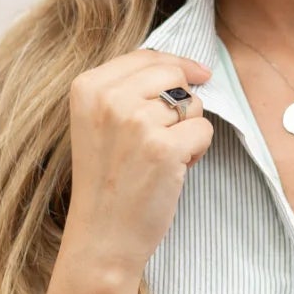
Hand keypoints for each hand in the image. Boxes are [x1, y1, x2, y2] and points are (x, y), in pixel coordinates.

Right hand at [64, 50, 215, 278]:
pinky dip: (198, 152)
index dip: (178, 66)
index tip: (198, 75)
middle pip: (174, 75)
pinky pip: (205, 129)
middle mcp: (109, 98)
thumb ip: (130, 90)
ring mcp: (136, 122)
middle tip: (163, 137)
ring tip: (161, 158)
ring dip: (188, 131)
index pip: (147, 56)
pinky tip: (173, 171)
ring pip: (193, 104)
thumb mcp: (99, 123)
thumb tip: (190, 69)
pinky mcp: (164, 148)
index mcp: (88, 86)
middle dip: (182, 103)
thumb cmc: (106, 182)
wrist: (101, 237)